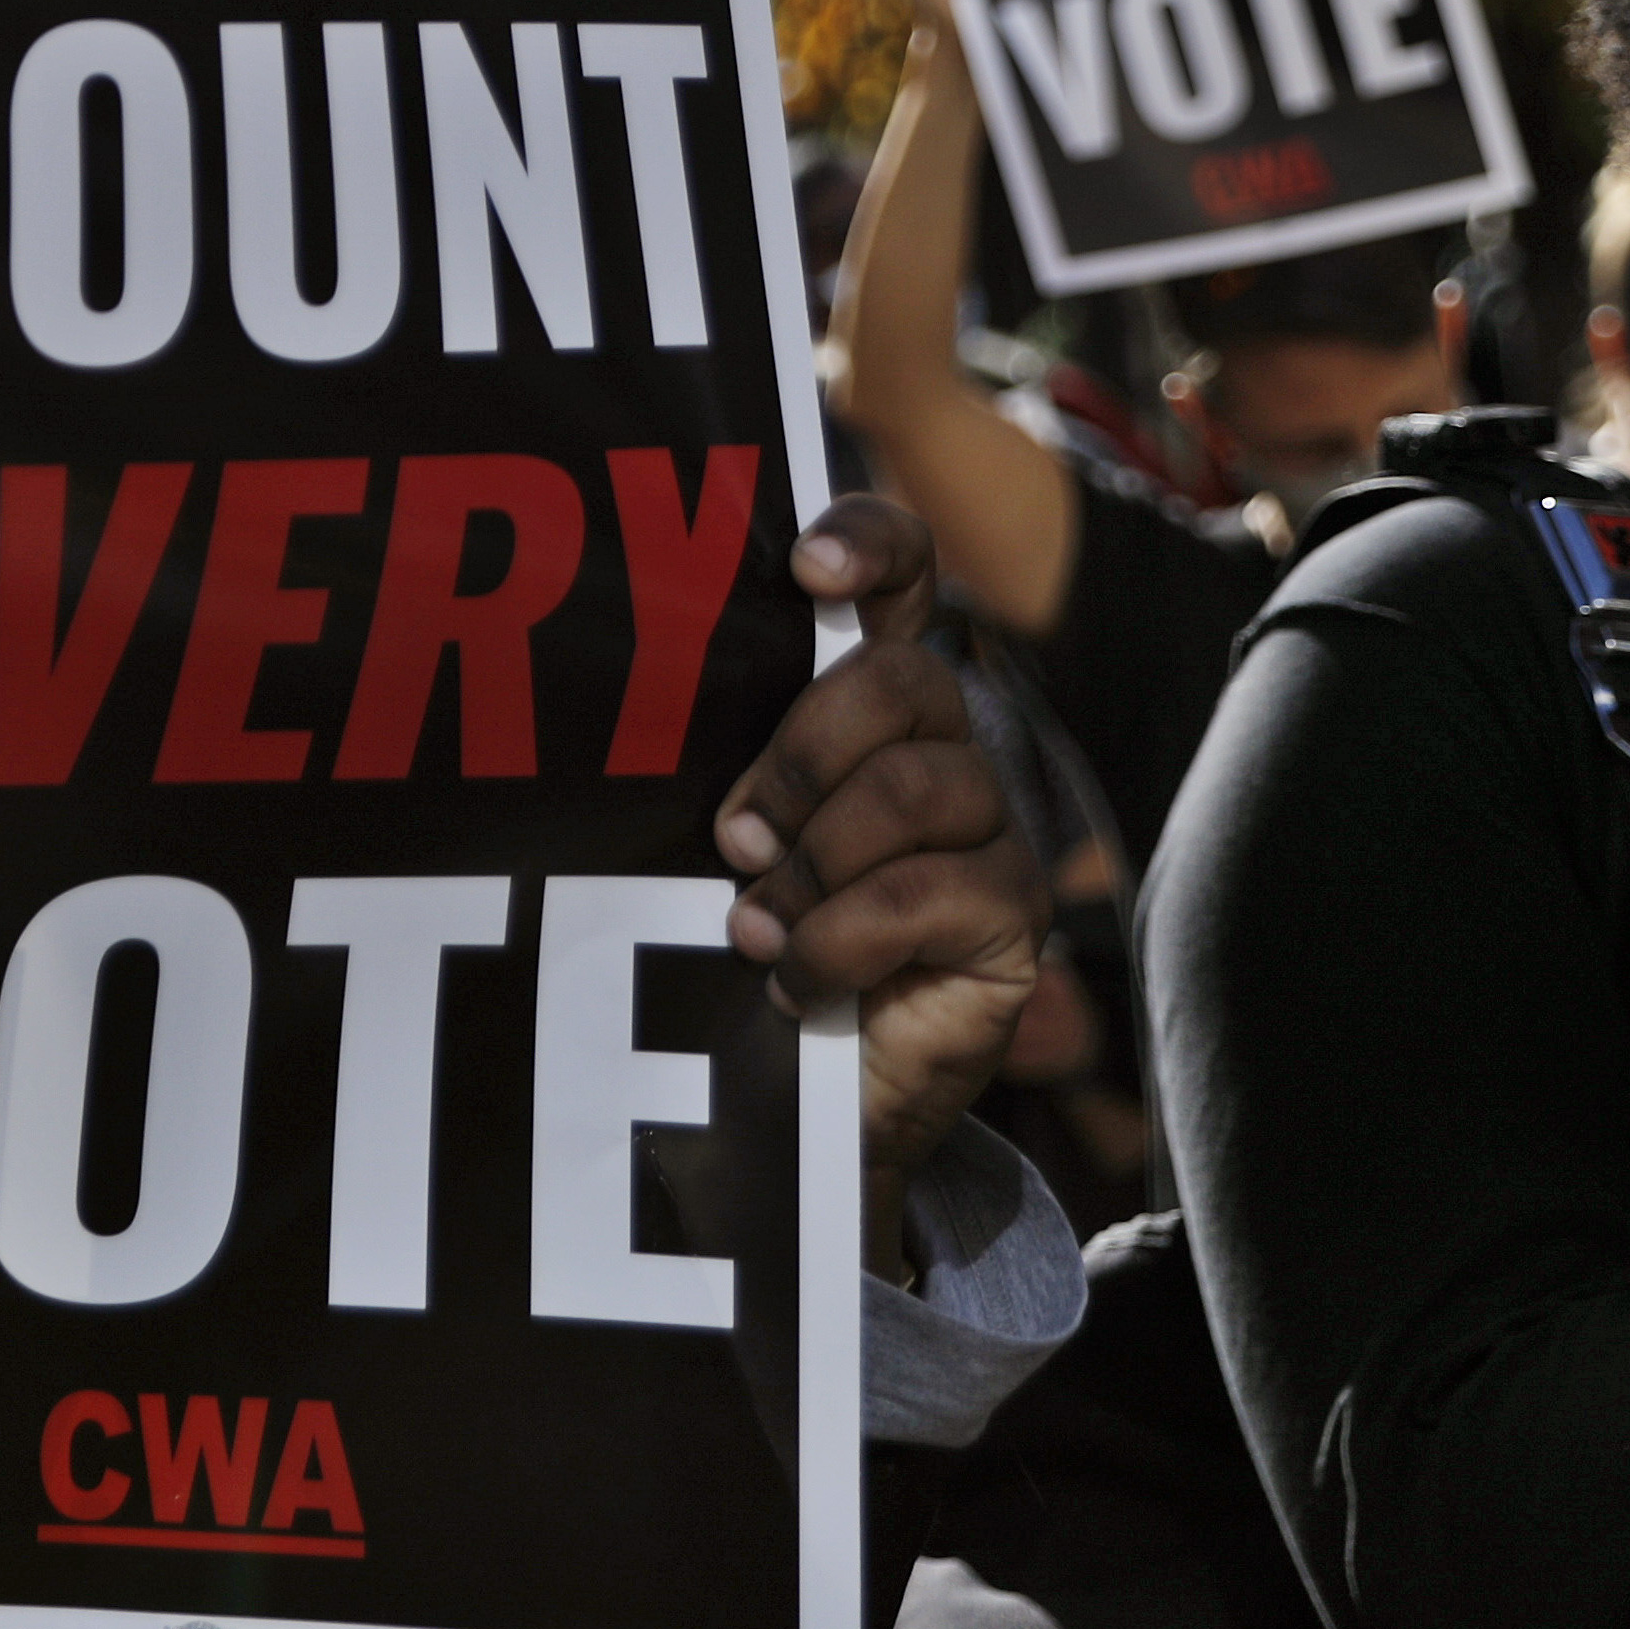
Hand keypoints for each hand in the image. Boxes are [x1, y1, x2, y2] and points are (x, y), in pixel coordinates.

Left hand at [712, 493, 1043, 1283]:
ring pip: (914, 786)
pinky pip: (926, 892)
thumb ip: (695, 743)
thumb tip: (619, 684)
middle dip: (798, 755)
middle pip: (902, 679)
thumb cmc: (726, 926)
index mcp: (864, 693)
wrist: (781, 1085)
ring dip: (813, 861)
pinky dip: (838, 938)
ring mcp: (991, 828)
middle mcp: (943, 741)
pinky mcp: (1010, 916)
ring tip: (752, 922)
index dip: (868, 542)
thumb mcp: (700, 816)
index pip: (901, 569)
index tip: (804, 569)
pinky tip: (794, 975)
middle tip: (733, 837)